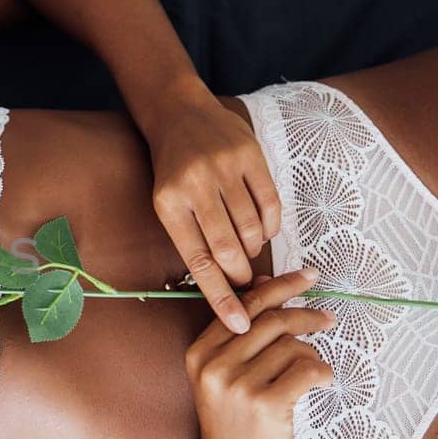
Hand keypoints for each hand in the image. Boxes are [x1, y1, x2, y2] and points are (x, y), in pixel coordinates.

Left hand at [147, 92, 282, 333]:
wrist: (179, 113)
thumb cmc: (173, 169)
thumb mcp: (166, 202)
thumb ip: (192, 238)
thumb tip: (222, 286)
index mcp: (168, 204)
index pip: (198, 263)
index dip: (220, 297)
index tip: (238, 325)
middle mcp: (195, 185)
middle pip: (229, 250)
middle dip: (242, 276)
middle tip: (247, 282)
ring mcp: (224, 168)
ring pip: (252, 229)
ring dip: (254, 250)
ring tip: (247, 249)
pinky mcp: (251, 155)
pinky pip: (271, 204)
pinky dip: (270, 226)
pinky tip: (261, 228)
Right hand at [184, 269, 334, 438]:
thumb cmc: (234, 427)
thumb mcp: (224, 378)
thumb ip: (240, 336)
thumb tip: (264, 283)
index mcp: (200, 352)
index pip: (245, 305)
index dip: (280, 286)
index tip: (308, 276)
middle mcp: (214, 365)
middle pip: (272, 319)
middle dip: (307, 315)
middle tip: (328, 319)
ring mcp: (238, 386)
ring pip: (293, 346)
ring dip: (311, 356)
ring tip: (310, 375)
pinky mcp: (265, 406)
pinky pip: (308, 370)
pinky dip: (322, 373)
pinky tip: (320, 384)